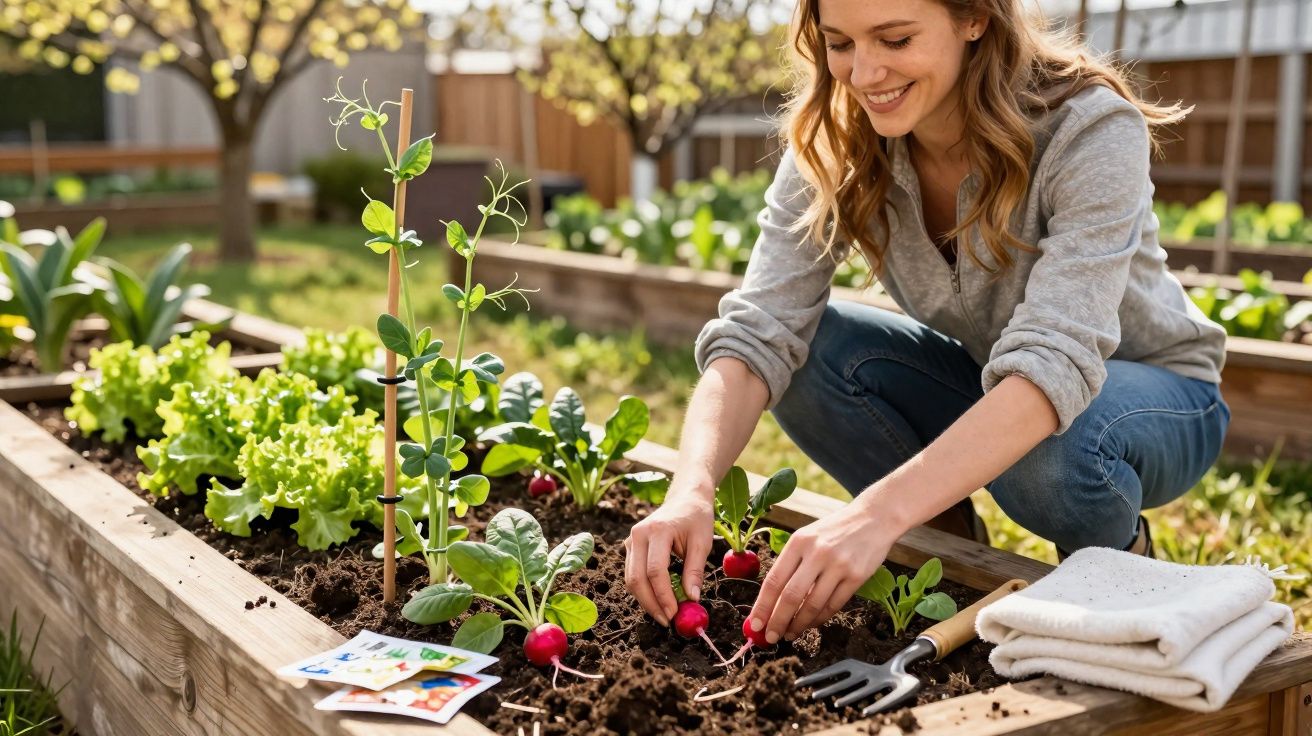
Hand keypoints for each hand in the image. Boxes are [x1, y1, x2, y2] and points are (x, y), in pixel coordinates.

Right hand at [624, 491, 713, 624]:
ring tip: (664, 613)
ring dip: (645, 600)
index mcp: (657, 530)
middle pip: (636, 578)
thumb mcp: (702, 543)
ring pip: (630, 579)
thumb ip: (695, 571)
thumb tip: (692, 599)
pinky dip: (643, 590)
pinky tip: (657, 600)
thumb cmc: (697, 518)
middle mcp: (638, 534)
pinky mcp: (630, 546)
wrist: (685, 499)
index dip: (663, 595)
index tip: (675, 614)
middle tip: (666, 621)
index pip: (655, 570)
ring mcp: (631, 540)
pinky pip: (632, 573)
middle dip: (651, 603)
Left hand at [748, 502, 895, 643]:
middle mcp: (817, 553)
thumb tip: (771, 600)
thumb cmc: (834, 531)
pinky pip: (834, 605)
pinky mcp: (856, 576)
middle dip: (778, 621)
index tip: (755, 625)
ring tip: (791, 633)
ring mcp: (838, 565)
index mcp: (799, 542)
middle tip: (771, 637)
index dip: (763, 606)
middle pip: (791, 596)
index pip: (774, 580)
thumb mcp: (807, 537)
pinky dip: (820, 619)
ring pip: (813, 605)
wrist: (873, 518)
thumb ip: (791, 563)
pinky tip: (811, 624)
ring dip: (799, 624)